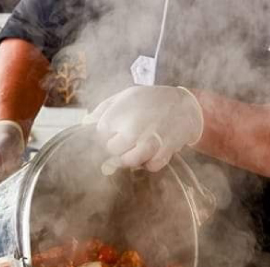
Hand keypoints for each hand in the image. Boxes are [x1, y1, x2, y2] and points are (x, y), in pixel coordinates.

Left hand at [83, 85, 203, 174]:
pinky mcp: (164, 151)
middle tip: (125, 143)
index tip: (113, 135)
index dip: (105, 138)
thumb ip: (102, 110)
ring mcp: (149, 141)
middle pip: (112, 150)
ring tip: (136, 150)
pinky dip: (150, 163)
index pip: (99, 136)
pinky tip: (151, 153)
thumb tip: (85, 124)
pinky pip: (151, 166)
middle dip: (117, 149)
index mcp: (118, 113)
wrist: (184, 105)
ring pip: (129, 161)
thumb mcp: (124, 97)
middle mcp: (131, 127)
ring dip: (131, 158)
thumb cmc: (151, 100)